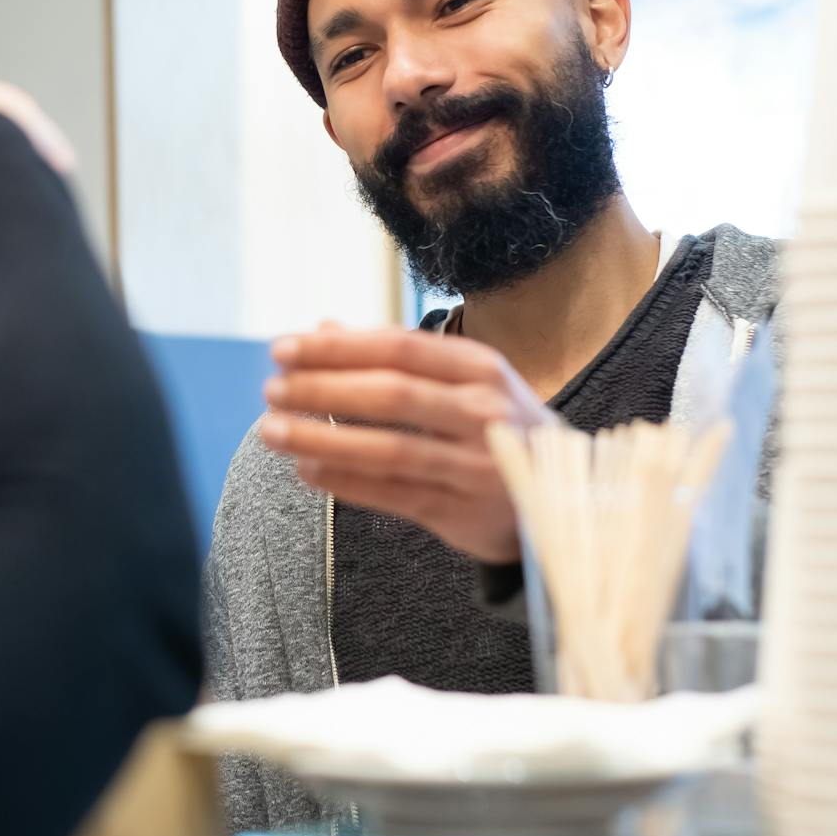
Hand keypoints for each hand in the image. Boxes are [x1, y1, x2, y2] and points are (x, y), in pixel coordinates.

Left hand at [257, 326, 553, 563]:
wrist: (564, 497)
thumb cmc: (497, 428)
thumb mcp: (463, 381)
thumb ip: (395, 356)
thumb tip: (322, 326)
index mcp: (480, 368)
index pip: (398, 347)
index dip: (337, 347)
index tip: (283, 348)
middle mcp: (483, 411)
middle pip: (391, 394)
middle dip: (323, 389)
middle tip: (271, 389)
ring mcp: (477, 463)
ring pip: (390, 449)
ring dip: (323, 439)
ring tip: (272, 431)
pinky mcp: (465, 509)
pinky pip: (396, 494)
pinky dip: (348, 483)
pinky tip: (308, 470)